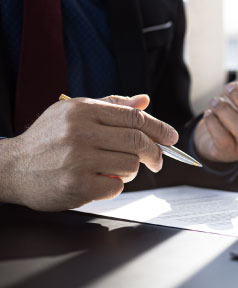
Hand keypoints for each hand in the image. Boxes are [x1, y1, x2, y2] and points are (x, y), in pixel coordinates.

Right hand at [0, 95, 177, 210]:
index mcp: (83, 110)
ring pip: (130, 165)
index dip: (160, 128)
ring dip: (131, 170)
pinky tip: (99, 181)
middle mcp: (81, 132)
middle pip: (138, 141)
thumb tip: (144, 100)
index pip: (135, 118)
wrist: (11, 168)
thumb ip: (111, 105)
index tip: (171, 137)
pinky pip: (115, 187)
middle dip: (155, 152)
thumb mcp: (72, 112)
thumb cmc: (46, 139)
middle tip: (158, 160)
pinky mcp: (76, 185)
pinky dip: (114, 186)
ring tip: (115, 169)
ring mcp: (78, 160)